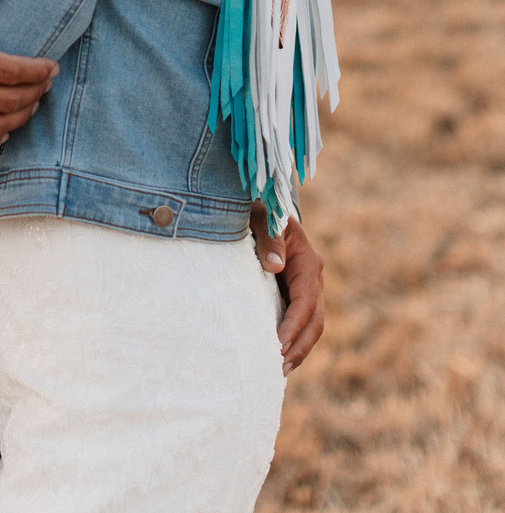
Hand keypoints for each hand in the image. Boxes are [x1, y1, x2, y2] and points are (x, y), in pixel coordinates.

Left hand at [250, 202, 324, 374]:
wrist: (267, 206)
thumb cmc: (263, 211)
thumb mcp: (265, 217)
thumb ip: (270, 238)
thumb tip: (274, 266)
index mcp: (308, 262)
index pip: (305, 301)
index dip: (293, 324)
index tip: (278, 343)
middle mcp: (313, 278)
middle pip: (314, 320)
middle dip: (299, 346)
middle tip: (279, 367)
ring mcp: (307, 288)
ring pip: (310, 326)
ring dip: (298, 349)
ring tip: (278, 370)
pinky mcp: (295, 294)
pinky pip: (299, 323)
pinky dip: (292, 341)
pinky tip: (277, 357)